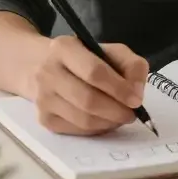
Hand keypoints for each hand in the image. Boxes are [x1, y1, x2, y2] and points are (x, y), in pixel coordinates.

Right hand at [29, 35, 149, 134]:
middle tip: (132, 113)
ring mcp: (43, 98)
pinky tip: (105, 121)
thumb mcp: (109, 50)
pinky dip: (97, 129)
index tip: (136, 99)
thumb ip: (131, 65)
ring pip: (83, 119)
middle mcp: (48, 72)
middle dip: (116, 110)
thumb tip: (137, 92)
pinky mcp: (44, 119)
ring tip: (121, 117)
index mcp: (64, 48)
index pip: (94, 72)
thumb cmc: (83, 57)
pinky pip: (77, 130)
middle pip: (88, 100)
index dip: (119, 88)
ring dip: (109, 122)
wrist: (40, 65)